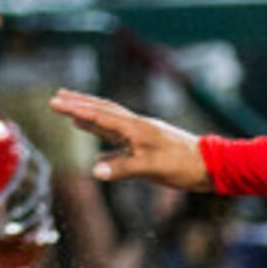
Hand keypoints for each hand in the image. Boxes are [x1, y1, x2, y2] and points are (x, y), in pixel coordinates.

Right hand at [50, 91, 212, 190]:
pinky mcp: (149, 147)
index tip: (54, 101)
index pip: (100, 115)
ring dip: (91, 116)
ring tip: (73, 111)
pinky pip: (121, 141)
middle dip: (80, 104)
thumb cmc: (184, 165)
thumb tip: (95, 171)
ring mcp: (144, 135)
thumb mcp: (152, 168)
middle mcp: (138, 127)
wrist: (212, 166)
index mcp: (136, 128)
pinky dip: (107, 142)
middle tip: (57, 96)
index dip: (76, 109)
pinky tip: (98, 155)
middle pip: (104, 110)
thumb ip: (123, 168)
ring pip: (111, 122)